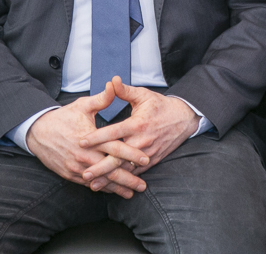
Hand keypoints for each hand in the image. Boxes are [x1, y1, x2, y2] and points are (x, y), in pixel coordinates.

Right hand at [27, 83, 148, 197]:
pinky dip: (102, 188)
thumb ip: (102, 99)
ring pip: (100, 180)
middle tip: (143, 186)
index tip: (146, 160)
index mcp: (91, 138)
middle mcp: (85, 155)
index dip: (131, 154)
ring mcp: (77, 167)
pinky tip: (113, 191)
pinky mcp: (70, 174)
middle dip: (128, 179)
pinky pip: (89, 183)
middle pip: (110, 169)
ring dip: (116, 188)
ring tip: (132, 193)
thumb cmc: (63, 117)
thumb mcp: (82, 105)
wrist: (37, 132)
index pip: (116, 148)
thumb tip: (115, 84)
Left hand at [77, 78, 199, 186]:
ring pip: (126, 168)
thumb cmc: (161, 106)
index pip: (114, 132)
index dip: (97, 137)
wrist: (184, 119)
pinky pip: (136, 172)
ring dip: (110, 177)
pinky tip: (111, 185)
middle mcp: (142, 140)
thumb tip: (112, 81)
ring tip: (94, 185)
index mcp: (137, 123)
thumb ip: (125, 91)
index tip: (81, 142)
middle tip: (84, 173)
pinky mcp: (153, 160)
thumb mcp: (144, 95)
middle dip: (101, 167)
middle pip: (119, 156)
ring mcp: (148, 152)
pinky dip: (123, 179)